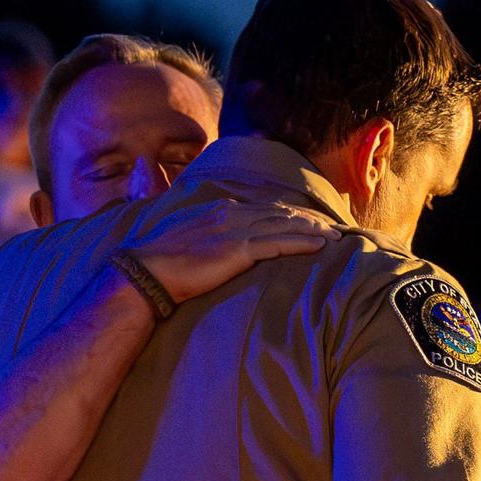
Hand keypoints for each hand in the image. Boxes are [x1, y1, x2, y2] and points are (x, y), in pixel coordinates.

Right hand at [122, 199, 340, 302]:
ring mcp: (235, 230)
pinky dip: (303, 243)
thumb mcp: (185, 235)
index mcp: (220, 209)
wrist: (145, 271)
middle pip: (280, 213)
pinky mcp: (238, 250)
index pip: (263, 208)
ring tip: (335, 236)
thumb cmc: (159, 260)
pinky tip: (321, 246)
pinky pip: (279, 243)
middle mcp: (231, 213)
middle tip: (333, 225)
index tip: (309, 219)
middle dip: (309, 219)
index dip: (289, 214)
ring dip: (313, 230)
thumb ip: (205, 229)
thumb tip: (216, 234)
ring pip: (284, 225)